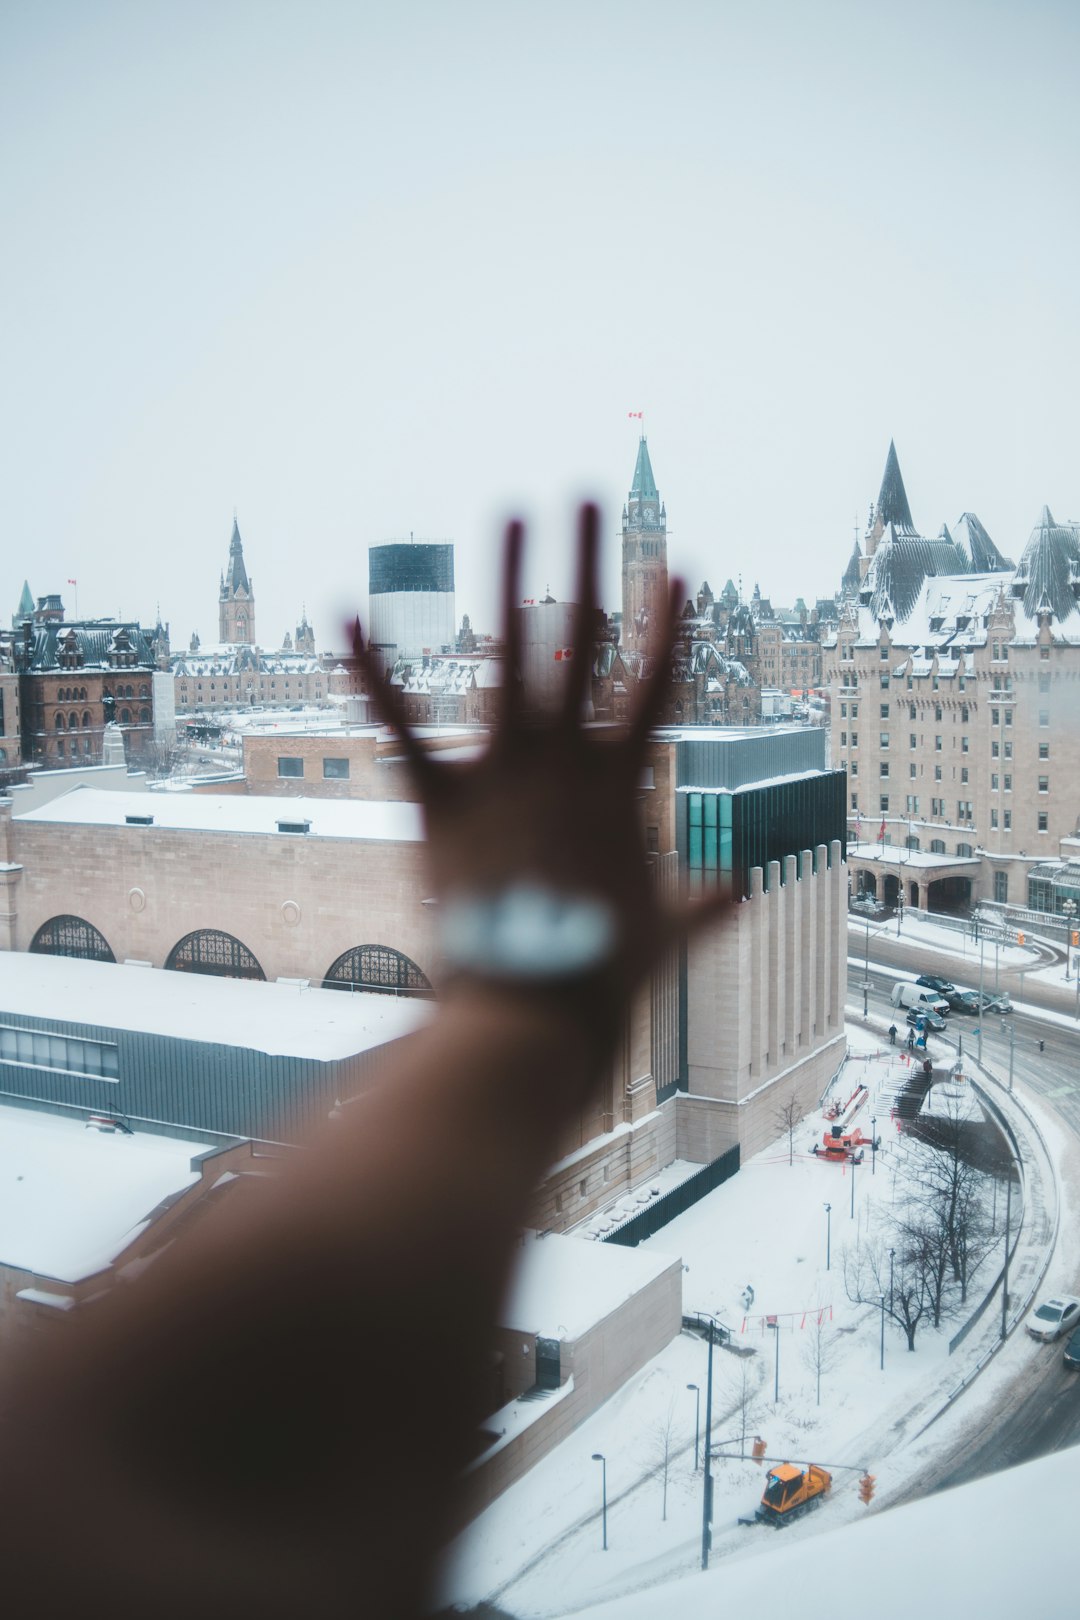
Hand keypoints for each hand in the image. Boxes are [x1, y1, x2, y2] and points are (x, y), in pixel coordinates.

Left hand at [350, 504, 724, 1056]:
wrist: (534, 1019)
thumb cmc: (602, 980)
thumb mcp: (663, 932)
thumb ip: (702, 902)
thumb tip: (745, 891)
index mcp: (622, 784)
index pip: (656, 684)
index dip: (669, 624)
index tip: (678, 567)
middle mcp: (566, 761)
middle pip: (582, 641)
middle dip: (584, 559)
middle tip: (584, 494)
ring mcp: (505, 774)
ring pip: (509, 656)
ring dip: (508, 576)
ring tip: (509, 508)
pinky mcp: (441, 801)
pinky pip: (400, 726)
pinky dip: (369, 671)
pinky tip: (346, 613)